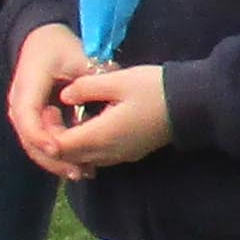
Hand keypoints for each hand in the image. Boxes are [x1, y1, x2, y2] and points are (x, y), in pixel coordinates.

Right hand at [6, 21, 98, 175]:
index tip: (58, 149)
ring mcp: (22, 113)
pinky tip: (76, 164)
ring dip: (54, 160)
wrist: (41, 40)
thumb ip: (90, 74)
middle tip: (77, 170)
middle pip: (29, 137)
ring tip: (80, 172)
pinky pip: (40, 140)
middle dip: (51, 157)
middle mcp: (19, 102)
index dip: (40, 134)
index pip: (27, 115)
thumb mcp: (76, 55)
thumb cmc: (59, 46)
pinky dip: (56, 153)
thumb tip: (110, 90)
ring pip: (33, 144)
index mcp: (28, 84)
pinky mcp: (30, 119)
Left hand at [49, 59, 174, 170]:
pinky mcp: (129, 153)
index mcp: (102, 135)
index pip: (60, 146)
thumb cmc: (154, 89)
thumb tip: (64, 96)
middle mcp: (108, 152)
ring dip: (70, 144)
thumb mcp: (118, 80)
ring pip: (83, 159)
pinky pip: (98, 157)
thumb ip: (86, 88)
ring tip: (67, 117)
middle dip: (55, 138)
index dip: (48, 131)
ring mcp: (119, 156)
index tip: (48, 108)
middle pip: (69, 157)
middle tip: (53, 112)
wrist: (191, 105)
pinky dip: (85, 146)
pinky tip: (87, 125)